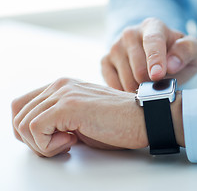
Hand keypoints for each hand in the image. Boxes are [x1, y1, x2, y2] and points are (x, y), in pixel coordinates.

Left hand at [11, 78, 148, 156]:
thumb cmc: (119, 123)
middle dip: (33, 139)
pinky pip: (34, 129)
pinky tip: (72, 141)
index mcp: (63, 86)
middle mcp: (60, 85)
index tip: (52, 140)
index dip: (29, 129)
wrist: (145, 118)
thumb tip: (37, 135)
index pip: (22, 105)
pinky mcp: (68, 106)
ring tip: (68, 143)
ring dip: (41, 143)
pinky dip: (47, 145)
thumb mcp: (82, 119)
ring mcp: (63, 93)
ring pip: (22, 123)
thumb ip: (59, 120)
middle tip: (59, 144)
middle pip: (18, 114)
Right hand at [101, 18, 196, 90]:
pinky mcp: (105, 61)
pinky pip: (112, 84)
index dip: (155, 60)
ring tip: (150, 85)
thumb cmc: (177, 54)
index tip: (157, 76)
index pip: (152, 42)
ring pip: (126, 79)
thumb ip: (187, 51)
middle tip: (161, 85)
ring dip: (141, 89)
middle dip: (152, 83)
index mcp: (153, 26)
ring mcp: (115, 46)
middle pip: (138, 67)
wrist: (160, 56)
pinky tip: (135, 88)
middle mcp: (130, 33)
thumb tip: (171, 64)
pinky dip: (125, 92)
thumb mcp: (193, 50)